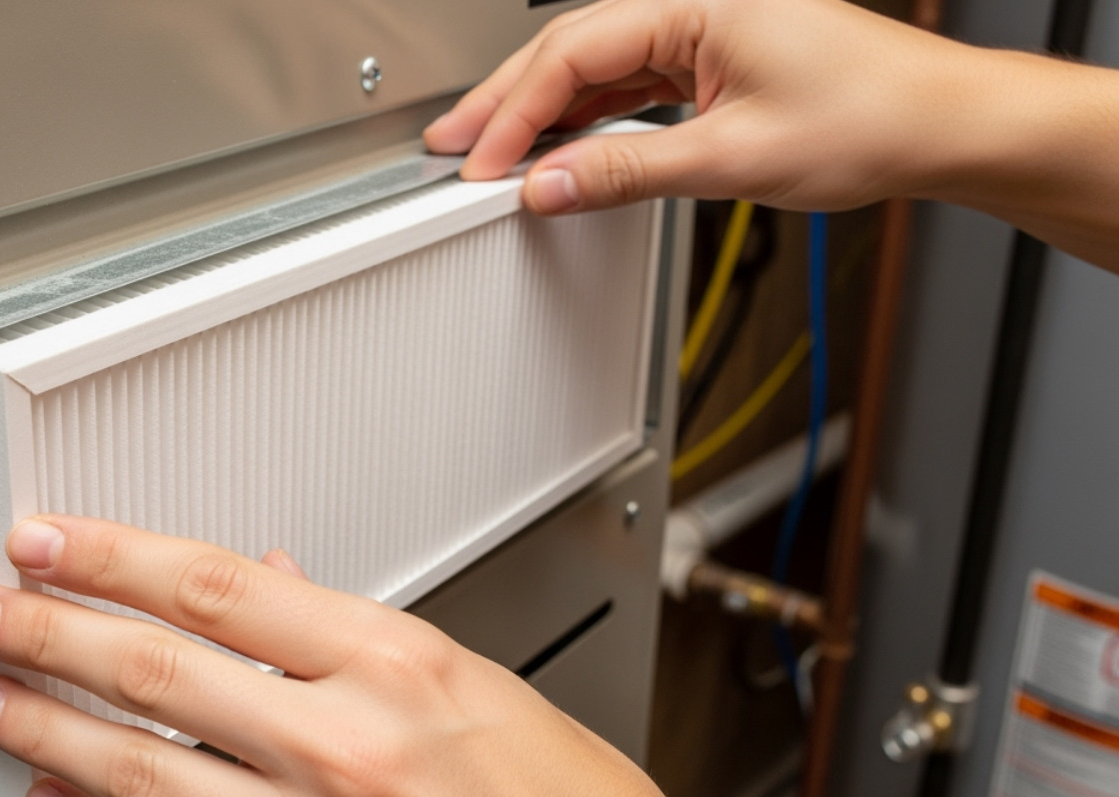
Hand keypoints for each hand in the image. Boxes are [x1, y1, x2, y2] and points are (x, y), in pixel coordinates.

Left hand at [0, 516, 879, 796]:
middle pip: (159, 666)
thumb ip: (357, 639)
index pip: (221, 584)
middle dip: (49, 628)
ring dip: (47, 723)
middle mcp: (350, 747)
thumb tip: (271, 584)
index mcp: (402, 665)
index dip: (116, 554)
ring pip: (141, 768)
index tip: (56, 540)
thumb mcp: (482, 687)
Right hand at [423, 0, 1118, 271]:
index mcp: (697, 1)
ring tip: (488, 151)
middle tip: (451, 146)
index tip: (478, 162)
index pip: (571, 53)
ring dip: (541, 112)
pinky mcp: (711, 60)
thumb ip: (628, 171)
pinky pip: (628, 83)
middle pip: (569, 49)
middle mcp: (694, 5)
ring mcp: (701, 31)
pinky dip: (586, 118)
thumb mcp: (732, 157)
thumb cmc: (869, 117)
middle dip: (505, 102)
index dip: (514, 113)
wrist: (938, 125)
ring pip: (594, 66)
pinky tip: (557, 147)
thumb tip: (551, 186)